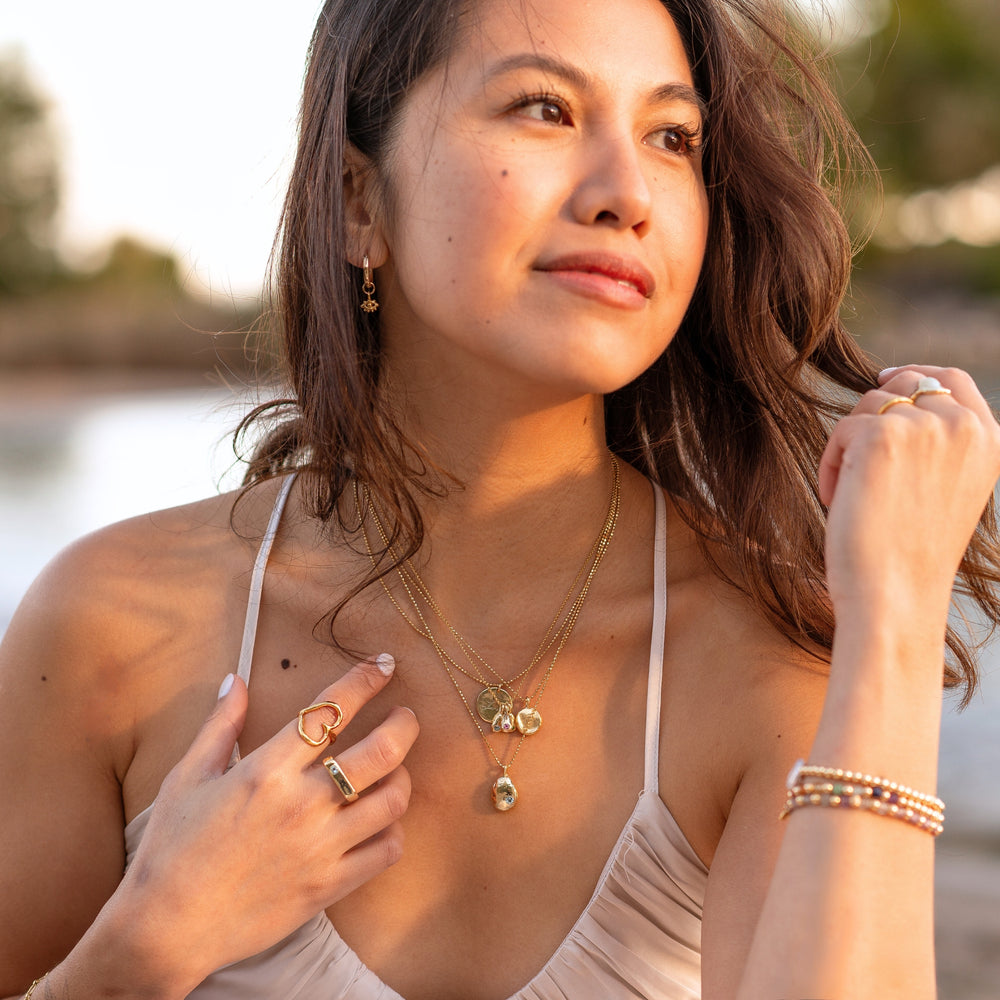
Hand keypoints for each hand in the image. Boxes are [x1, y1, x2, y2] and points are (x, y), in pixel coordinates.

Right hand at [112, 656, 416, 990]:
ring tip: (394, 767)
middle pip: (381, 750)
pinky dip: (393, 830)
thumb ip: (220, 725)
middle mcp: (301, 804)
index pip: (331, 710)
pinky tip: (382, 820)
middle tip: (405, 715)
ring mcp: (320, 847)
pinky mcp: (329, 886)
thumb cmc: (171, 850)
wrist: (165, 930)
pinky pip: (386, 851)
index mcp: (266, 770)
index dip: (365, 680)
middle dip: (404, 723)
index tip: (385, 664)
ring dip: (402, 775)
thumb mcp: (187, 778)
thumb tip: (236, 679)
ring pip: (393, 800)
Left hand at [818, 365, 999, 619]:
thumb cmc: (910, 552)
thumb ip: (939, 442)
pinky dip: (831, 463)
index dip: (916, 374)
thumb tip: (901, 391)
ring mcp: (925, 426)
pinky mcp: (881, 435)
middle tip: (861, 473)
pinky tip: (838, 500)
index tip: (884, 380)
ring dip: (849, 445)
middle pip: (903, 384)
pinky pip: (841, 429)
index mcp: (989, 439)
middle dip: (872, 419)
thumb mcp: (945, 488)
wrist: (894, 595)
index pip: (952, 379)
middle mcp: (964, 426)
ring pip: (867, 405)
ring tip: (852, 495)